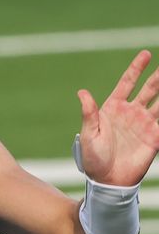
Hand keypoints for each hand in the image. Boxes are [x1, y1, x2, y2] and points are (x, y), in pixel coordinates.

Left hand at [77, 50, 158, 185]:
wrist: (106, 179)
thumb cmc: (92, 157)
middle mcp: (132, 112)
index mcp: (114, 108)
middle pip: (149, 89)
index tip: (146, 54)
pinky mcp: (155, 137)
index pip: (128, 83)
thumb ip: (89, 112)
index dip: (136, 68)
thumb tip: (82, 92)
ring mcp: (145, 124)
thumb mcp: (88, 133)